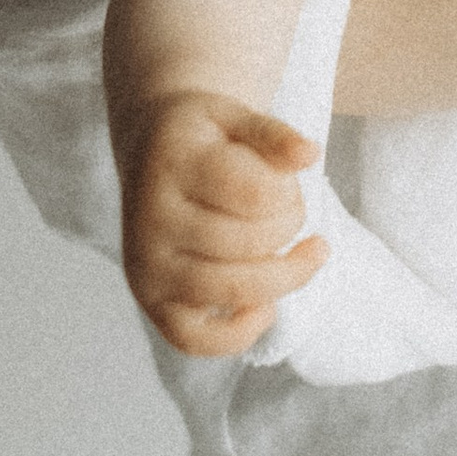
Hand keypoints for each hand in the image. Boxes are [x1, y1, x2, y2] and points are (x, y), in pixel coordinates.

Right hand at [117, 90, 326, 358]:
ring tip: (302, 257)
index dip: (290, 193)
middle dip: (289, 228)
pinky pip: (195, 339)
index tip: (291, 183)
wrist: (148, 150)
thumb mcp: (236, 116)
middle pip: (248, 244)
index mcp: (174, 163)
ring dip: (282, 278)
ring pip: (229, 290)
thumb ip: (274, 135)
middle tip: (292, 211)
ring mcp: (148, 265)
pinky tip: (265, 305)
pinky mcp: (151, 301)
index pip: (255, 193)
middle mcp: (152, 219)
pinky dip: (239, 333)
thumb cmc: (204, 137)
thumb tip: (308, 154)